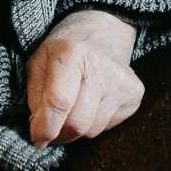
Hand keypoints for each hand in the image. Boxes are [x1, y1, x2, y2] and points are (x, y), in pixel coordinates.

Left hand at [25, 9, 142, 147]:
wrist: (103, 31)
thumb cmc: (64, 49)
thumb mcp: (39, 62)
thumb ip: (36, 97)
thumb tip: (40, 132)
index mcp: (72, 53)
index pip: (59, 102)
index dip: (46, 127)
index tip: (37, 139)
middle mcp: (101, 67)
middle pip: (77, 123)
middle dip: (59, 133)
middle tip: (51, 129)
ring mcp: (122, 82)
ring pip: (92, 130)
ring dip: (76, 129)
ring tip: (72, 109)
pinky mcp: (135, 94)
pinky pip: (108, 127)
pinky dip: (93, 122)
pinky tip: (91, 103)